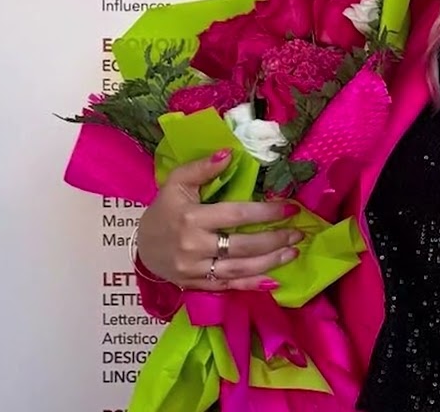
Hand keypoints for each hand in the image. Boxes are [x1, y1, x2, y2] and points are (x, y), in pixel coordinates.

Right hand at [136, 148, 301, 290]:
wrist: (141, 246)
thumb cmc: (164, 210)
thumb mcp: (176, 183)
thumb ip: (202, 168)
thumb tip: (229, 153)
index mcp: (192, 218)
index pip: (237, 215)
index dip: (266, 212)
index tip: (290, 208)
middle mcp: (194, 246)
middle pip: (242, 246)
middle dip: (274, 240)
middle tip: (298, 233)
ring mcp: (195, 269)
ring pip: (239, 269)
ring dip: (270, 263)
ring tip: (292, 252)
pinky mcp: (196, 284)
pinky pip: (228, 286)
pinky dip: (251, 285)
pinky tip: (272, 281)